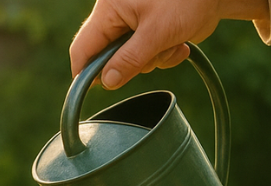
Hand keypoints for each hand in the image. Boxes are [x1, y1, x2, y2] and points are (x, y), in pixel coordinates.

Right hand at [69, 0, 268, 88]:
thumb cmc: (187, 0)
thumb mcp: (157, 33)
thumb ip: (129, 60)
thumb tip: (107, 83)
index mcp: (109, 10)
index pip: (83, 47)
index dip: (85, 72)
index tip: (94, 91)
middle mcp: (117, 16)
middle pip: (108, 56)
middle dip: (132, 64)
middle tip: (154, 57)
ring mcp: (134, 24)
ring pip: (130, 58)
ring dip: (153, 60)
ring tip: (172, 45)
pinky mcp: (150, 31)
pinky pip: (147, 54)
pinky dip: (163, 55)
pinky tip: (179, 45)